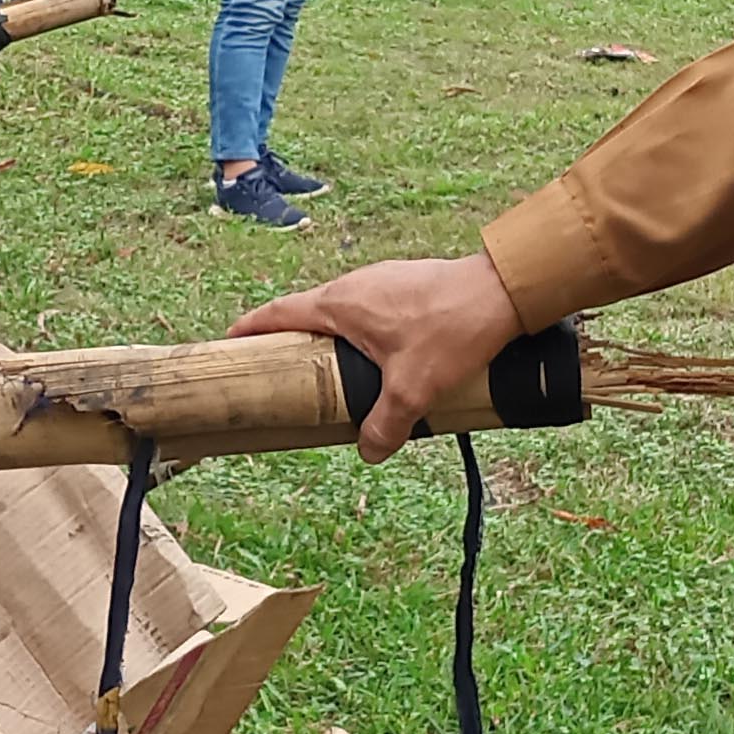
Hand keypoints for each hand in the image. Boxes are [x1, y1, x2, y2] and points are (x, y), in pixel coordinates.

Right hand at [231, 251, 520, 461]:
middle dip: (288, 340)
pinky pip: (367, 308)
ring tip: (329, 373)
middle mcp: (354, 285)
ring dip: (328, 337)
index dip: (250, 328)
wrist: (504, 289)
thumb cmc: (453, 329)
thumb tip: (369, 452)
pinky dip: (359, 331)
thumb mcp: (413, 388)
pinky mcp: (405, 283)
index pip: (279, 313)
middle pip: (306, 312)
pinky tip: (379, 358)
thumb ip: (386, 424)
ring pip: (341, 311)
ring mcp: (380, 281)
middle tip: (278, 372)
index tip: (229, 342)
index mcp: (340, 303)